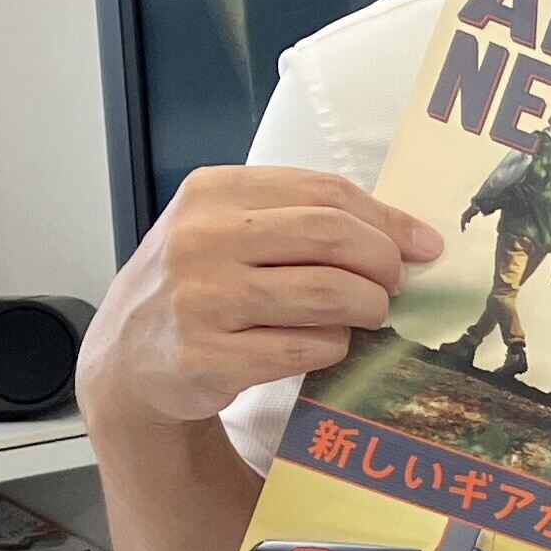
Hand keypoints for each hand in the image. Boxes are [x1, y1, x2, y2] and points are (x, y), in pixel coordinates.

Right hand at [80, 166, 442, 427]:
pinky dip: (333, 346)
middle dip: (382, 261)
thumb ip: (302, 220)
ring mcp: (202, 299)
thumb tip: (410, 237)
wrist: (127, 357)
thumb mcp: (231, 231)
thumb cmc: (198, 285)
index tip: (423, 244)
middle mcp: (201, 239)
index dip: (386, 219)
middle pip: (330, 235)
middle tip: (397, 283)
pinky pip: (305, 347)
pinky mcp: (209, 357)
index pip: (324, 192)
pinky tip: (329, 344)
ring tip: (370, 313)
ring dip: (367, 305)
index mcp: (211, 193)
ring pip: (325, 293)